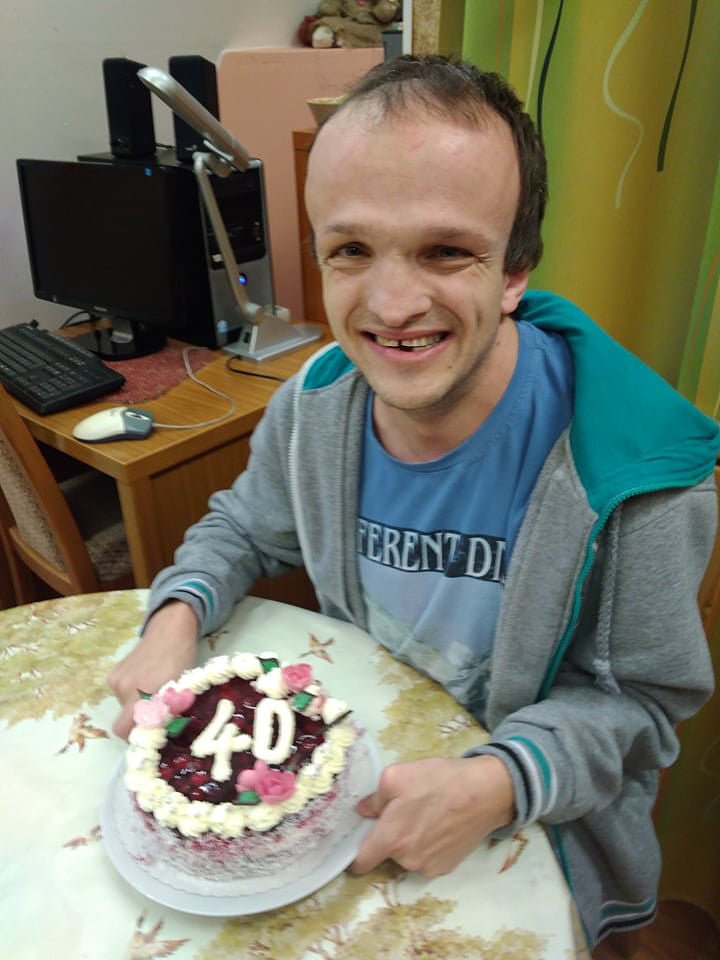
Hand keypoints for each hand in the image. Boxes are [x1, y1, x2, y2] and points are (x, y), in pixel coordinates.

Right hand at [108, 600, 198, 739]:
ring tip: (152, 691)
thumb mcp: (180, 690)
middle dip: (134, 725)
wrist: (170, 631)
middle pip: (122, 723)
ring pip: (122, 707)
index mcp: (143, 696)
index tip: (150, 736)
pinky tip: (144, 680)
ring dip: (134, 706)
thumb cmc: (181, 660)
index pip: (125, 731)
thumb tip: (162, 733)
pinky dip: (130, 693)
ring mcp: (116, 680)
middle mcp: (125, 690)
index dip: (136, 738)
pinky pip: (120, 693)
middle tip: (152, 718)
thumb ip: (168, 713)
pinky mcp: (113, 673)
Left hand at [350, 755, 514, 875]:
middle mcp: (408, 860)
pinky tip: (440, 825)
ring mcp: (429, 867)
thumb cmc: (439, 780)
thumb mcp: (397, 775)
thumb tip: (364, 811)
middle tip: (404, 812)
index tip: (356, 847)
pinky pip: (427, 859)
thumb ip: (374, 797)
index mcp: (391, 838)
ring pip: (408, 856)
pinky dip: (429, 846)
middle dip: (390, 836)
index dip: (354, 856)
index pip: (361, 862)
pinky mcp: (447, 867)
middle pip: (387, 854)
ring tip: (427, 815)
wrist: (486, 792)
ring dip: (411, 841)